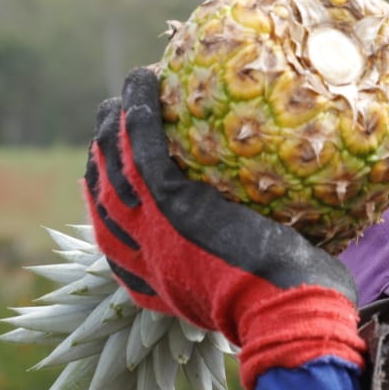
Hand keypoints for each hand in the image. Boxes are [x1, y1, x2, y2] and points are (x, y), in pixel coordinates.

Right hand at [84, 67, 364, 389]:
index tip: (121, 168)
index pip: (111, 227)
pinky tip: (144, 79)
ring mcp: (148, 224)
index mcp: (148, 279)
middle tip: (119, 118)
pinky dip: (139, 106)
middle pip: (102, 187)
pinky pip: (144, 141)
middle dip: (104, 148)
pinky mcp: (169, 200)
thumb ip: (234, 265)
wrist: (285, 310)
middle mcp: (136, 252)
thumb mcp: (244, 291)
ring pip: (113, 158)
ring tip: (130, 91)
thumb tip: (257, 242)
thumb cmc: (286, 305)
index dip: (109, 192)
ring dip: (116, 117)